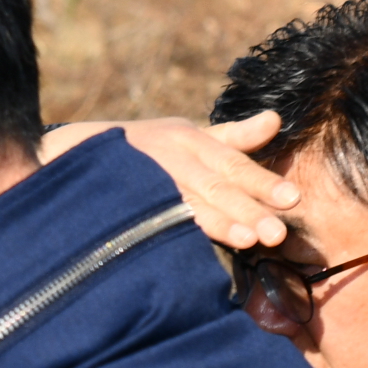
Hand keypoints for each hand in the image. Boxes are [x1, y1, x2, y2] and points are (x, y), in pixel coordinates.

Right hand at [42, 109, 296, 251]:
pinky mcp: (127, 204)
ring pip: (188, 205)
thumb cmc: (146, 146)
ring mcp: (147, 183)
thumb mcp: (187, 134)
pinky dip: (176, 232)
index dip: (262, 182)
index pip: (233, 164)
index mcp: (189, 141)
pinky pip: (155, 219)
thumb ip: (233, 137)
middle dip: (247, 210)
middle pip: (215, 187)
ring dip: (217, 223)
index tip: (292, 199)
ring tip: (247, 241)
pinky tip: (194, 247)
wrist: (74, 153)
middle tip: (277, 233)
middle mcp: (170, 160)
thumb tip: (276, 120)